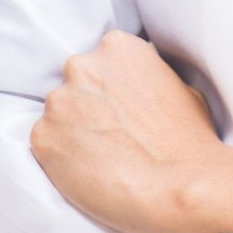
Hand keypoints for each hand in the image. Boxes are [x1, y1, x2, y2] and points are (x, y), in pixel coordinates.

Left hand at [30, 30, 232, 232]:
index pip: (100, 63)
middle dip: (88, 108)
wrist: (180, 185)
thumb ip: (146, 78)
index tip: (119, 111)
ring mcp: (58, 101)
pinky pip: (45, 145)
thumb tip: (138, 89)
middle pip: (75, 85)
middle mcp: (81, 66)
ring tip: (103, 159)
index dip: (109, 90)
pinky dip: (60, 160)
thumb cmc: (190, 141)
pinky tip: (89, 173)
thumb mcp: (178, 86)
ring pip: (58, 116)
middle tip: (111, 137)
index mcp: (116, 46)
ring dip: (73, 133)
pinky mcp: (42, 138)